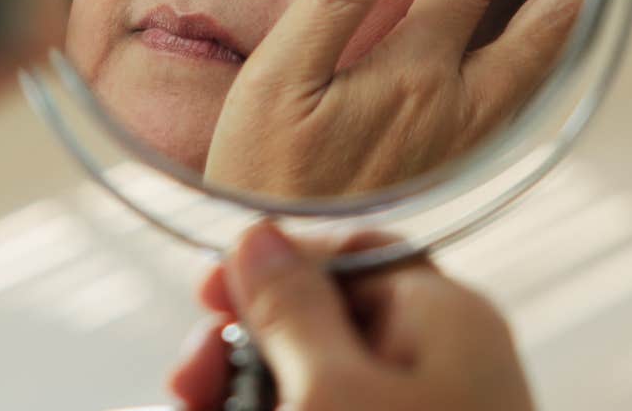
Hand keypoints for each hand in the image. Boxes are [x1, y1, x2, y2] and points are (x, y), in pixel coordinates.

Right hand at [169, 223, 534, 410]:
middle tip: (187, 390)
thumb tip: (259, 237)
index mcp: (444, 320)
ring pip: (315, 388)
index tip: (206, 296)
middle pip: (324, 325)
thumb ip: (290, 310)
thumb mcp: (328, 395)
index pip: (353, 253)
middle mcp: (444, 366)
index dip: (275, 264)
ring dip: (246, 400)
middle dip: (243, 352)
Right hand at [203, 0, 594, 196]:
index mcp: (417, 72)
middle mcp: (460, 106)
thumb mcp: (280, 76)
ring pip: (546, 63)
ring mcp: (466, 140)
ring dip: (560, 4)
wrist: (286, 263)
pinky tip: (512, 42)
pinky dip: (536, 50)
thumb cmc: (266, 171)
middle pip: (550, 21)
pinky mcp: (457, 165)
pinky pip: (521, 95)